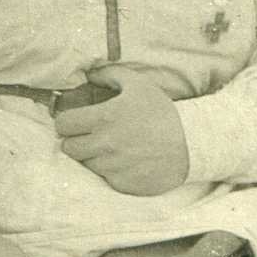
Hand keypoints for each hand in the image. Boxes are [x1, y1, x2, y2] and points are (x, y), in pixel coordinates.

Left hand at [54, 66, 189, 195]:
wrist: (193, 143)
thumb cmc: (163, 113)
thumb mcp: (139, 86)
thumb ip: (110, 75)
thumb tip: (89, 73)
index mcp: (104, 118)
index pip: (63, 124)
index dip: (68, 123)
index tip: (77, 123)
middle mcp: (105, 143)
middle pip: (68, 147)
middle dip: (76, 141)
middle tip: (92, 137)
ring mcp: (113, 166)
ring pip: (85, 163)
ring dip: (93, 156)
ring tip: (113, 149)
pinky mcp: (122, 183)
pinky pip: (103, 178)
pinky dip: (110, 171)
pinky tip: (125, 162)